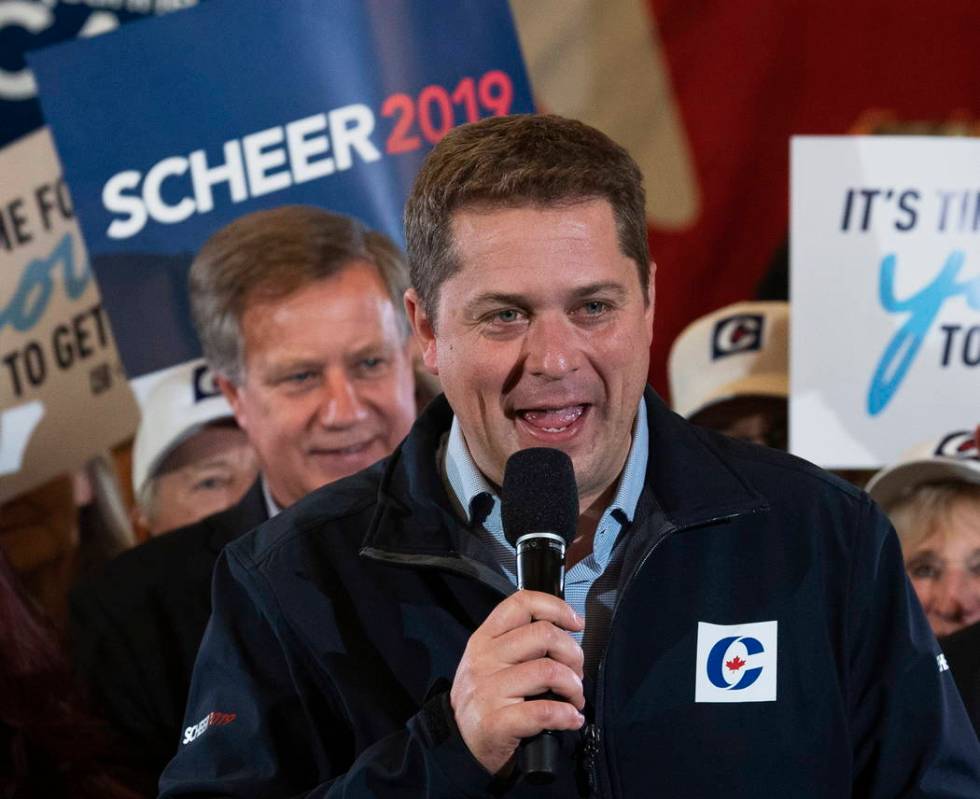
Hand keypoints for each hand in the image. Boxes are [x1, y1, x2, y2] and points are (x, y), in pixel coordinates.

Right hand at [450, 590, 585, 774]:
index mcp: (484, 639)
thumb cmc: (485, 701)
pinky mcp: (496, 722)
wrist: (459, 746)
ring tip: (574, 699)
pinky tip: (571, 719)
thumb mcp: (489, 662)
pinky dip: (567, 715)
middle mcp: (484, 659)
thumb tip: (565, 632)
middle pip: (543, 634)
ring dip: (573, 687)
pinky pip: (545, 711)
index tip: (576, 623)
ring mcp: (488, 690)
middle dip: (573, 653)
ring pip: (549, 671)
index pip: (521, 604)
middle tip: (576, 673)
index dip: (556, 607)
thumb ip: (518, 643)